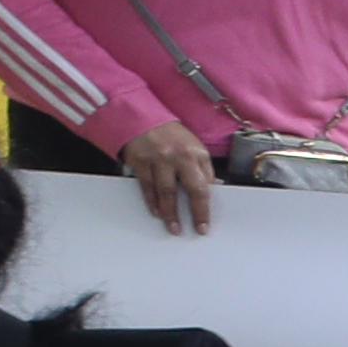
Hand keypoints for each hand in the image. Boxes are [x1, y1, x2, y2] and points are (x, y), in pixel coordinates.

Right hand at [114, 120, 219, 236]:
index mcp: (196, 153)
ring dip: (170, 212)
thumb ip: (200, 168)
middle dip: (196, 212)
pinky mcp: (140, 162)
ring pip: (167, 191)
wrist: (140, 118)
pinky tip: (156, 211)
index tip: (206, 222)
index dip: (207, 206)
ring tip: (173, 226)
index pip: (206, 184)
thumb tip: (207, 191)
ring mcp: (159, 159)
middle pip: (192, 189)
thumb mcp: (192, 146)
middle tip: (196, 228)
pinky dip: (151, 201)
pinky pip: (147, 187)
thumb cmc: (169, 134)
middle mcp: (180, 156)